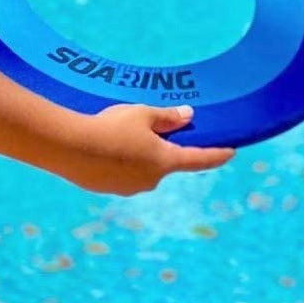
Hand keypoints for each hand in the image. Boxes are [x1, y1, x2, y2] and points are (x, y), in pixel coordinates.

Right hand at [56, 103, 233, 194]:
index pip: (199, 159)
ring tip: (120, 132)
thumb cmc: (113, 127)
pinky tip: (105, 145)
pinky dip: (120, 160)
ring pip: (142, 167)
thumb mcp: (144, 114)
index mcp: (165, 161)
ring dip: (139, 153)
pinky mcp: (108, 189)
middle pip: (166, 161)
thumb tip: (187, 116)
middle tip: (148, 125)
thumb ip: (168, 117)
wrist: (71, 148)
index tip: (232, 152)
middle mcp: (151, 179)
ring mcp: (129, 188)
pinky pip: (123, 172)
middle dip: (161, 146)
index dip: (217, 154)